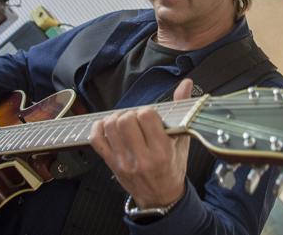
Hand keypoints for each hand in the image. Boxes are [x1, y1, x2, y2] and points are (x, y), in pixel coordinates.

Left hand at [90, 78, 192, 207]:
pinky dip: (99, 128)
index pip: (147, 116)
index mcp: (162, 151)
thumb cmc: (173, 169)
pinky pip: (96, 140)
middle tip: (137, 120)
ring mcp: (124, 162)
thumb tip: (186, 84)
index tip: (152, 118)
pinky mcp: (111, 164)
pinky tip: (109, 127)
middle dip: (131, 114)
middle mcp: (141, 158)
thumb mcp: (182, 142)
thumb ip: (182, 111)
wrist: (160, 198)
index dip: (148, 112)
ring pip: (110, 127)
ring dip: (117, 119)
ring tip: (125, 123)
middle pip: (125, 120)